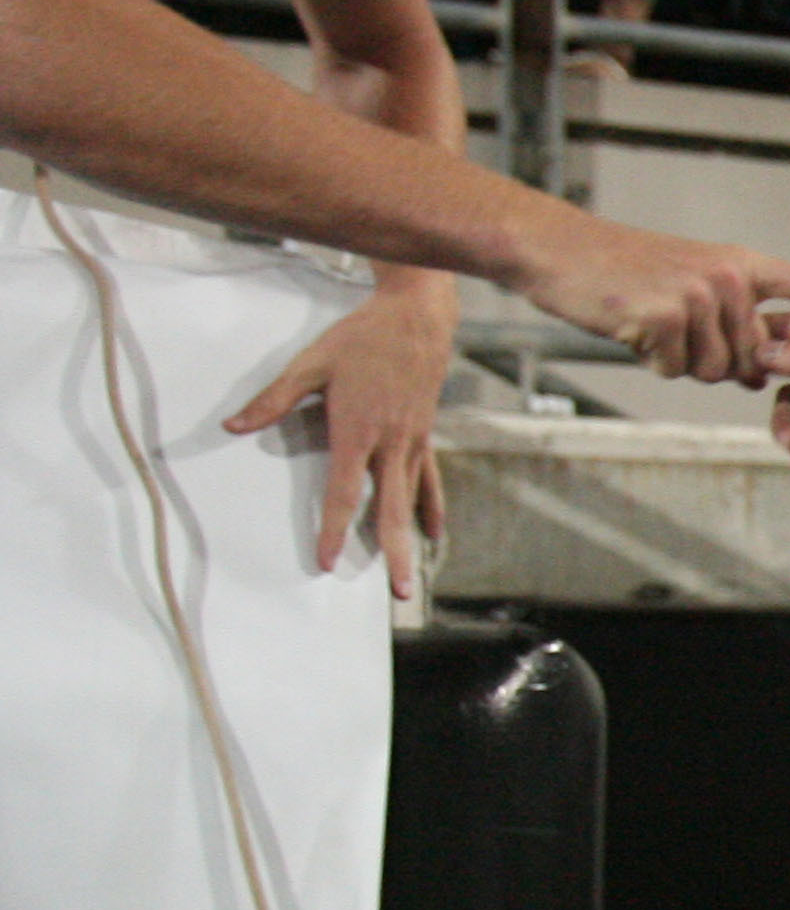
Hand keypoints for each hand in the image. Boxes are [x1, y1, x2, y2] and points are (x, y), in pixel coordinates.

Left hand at [225, 273, 455, 592]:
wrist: (417, 317)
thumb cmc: (362, 337)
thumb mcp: (311, 362)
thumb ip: (274, 399)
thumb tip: (234, 426)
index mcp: (358, 429)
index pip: (343, 492)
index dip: (332, 528)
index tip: (325, 559)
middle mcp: (390, 443)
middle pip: (390, 510)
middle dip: (393, 553)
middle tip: (397, 591)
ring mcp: (412, 442)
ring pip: (410, 502)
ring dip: (411, 541)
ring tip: (411, 576)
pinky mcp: (424, 435)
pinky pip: (429, 480)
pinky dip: (430, 508)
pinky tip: (434, 532)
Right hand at [511, 206, 789, 383]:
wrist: (560, 252)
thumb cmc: (624, 271)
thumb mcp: (692, 282)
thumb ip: (734, 321)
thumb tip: (760, 372)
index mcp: (742, 263)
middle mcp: (729, 275)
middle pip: (754, 358)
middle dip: (718, 361)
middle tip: (672, 327)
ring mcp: (698, 294)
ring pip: (716, 370)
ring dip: (682, 361)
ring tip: (650, 322)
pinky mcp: (664, 316)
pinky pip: (676, 368)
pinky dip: (652, 359)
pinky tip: (631, 327)